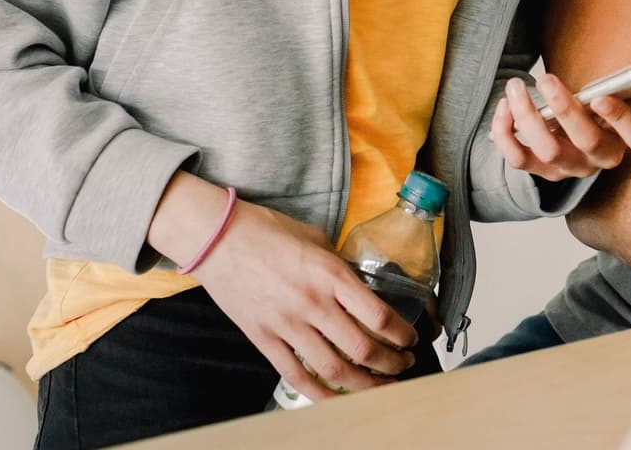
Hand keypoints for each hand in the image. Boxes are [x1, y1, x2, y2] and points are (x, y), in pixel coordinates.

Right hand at [187, 199, 416, 401]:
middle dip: (391, 363)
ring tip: (382, 385)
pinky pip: (296, 375)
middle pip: (362, 349)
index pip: (379, 316)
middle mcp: (313, 303)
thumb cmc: (268, 231)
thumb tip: (361, 286)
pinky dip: (320, 393)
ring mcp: (286, 324)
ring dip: (365, 383)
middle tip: (404, 364)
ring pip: (334, 368)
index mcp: (332, 275)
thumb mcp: (318, 240)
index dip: (402, 335)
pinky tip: (338, 398)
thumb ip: (340, 267)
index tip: (412, 338)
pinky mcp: (263, 338)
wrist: (218, 237)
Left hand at [493, 73, 630, 181]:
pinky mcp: (539, 170)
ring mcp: (568, 168)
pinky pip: (518, 159)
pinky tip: (504, 109)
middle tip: (545, 79)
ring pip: (548, 151)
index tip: (601, 97)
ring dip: (527, 117)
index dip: (620, 118)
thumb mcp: (629, 98)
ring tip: (516, 88)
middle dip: (565, 108)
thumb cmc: (602, 113)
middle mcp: (599, 159)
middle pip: (586, 141)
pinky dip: (505, 134)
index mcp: (627, 140)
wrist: (577, 136)